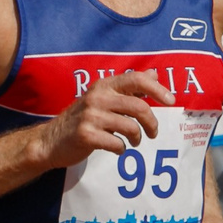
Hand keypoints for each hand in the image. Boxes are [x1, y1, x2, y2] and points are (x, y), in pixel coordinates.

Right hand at [41, 68, 171, 168]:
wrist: (51, 141)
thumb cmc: (83, 119)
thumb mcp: (103, 98)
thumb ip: (129, 88)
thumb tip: (154, 74)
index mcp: (103, 86)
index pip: (136, 79)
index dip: (157, 89)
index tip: (170, 101)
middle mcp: (97, 97)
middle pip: (139, 107)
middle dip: (152, 123)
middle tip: (153, 133)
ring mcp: (90, 116)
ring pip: (131, 127)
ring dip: (137, 138)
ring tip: (134, 142)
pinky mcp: (86, 135)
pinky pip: (117, 144)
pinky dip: (121, 149)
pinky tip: (116, 148)